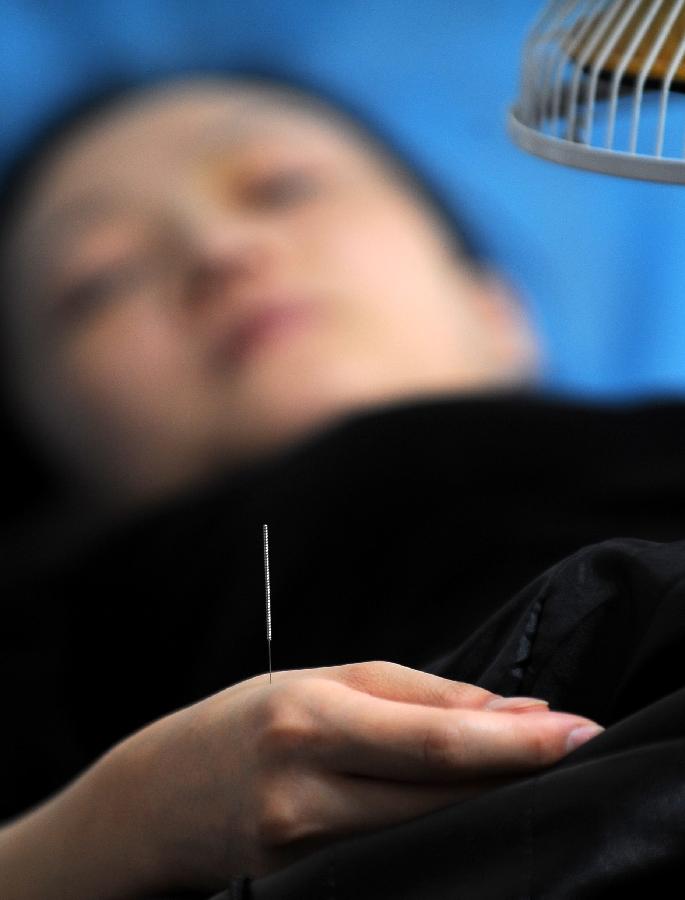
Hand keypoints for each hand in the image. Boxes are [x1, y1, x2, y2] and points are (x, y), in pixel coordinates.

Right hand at [112, 661, 602, 891]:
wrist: (159, 799)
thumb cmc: (246, 721)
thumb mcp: (323, 681)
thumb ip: (420, 695)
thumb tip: (512, 709)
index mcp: (309, 723)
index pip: (436, 743)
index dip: (517, 742)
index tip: (580, 729)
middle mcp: (306, 799)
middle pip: (444, 799)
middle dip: (519, 772)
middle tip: (578, 743)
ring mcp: (305, 857)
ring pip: (430, 834)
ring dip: (488, 800)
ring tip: (526, 765)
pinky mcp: (306, 890)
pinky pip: (398, 856)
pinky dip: (443, 828)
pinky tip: (466, 801)